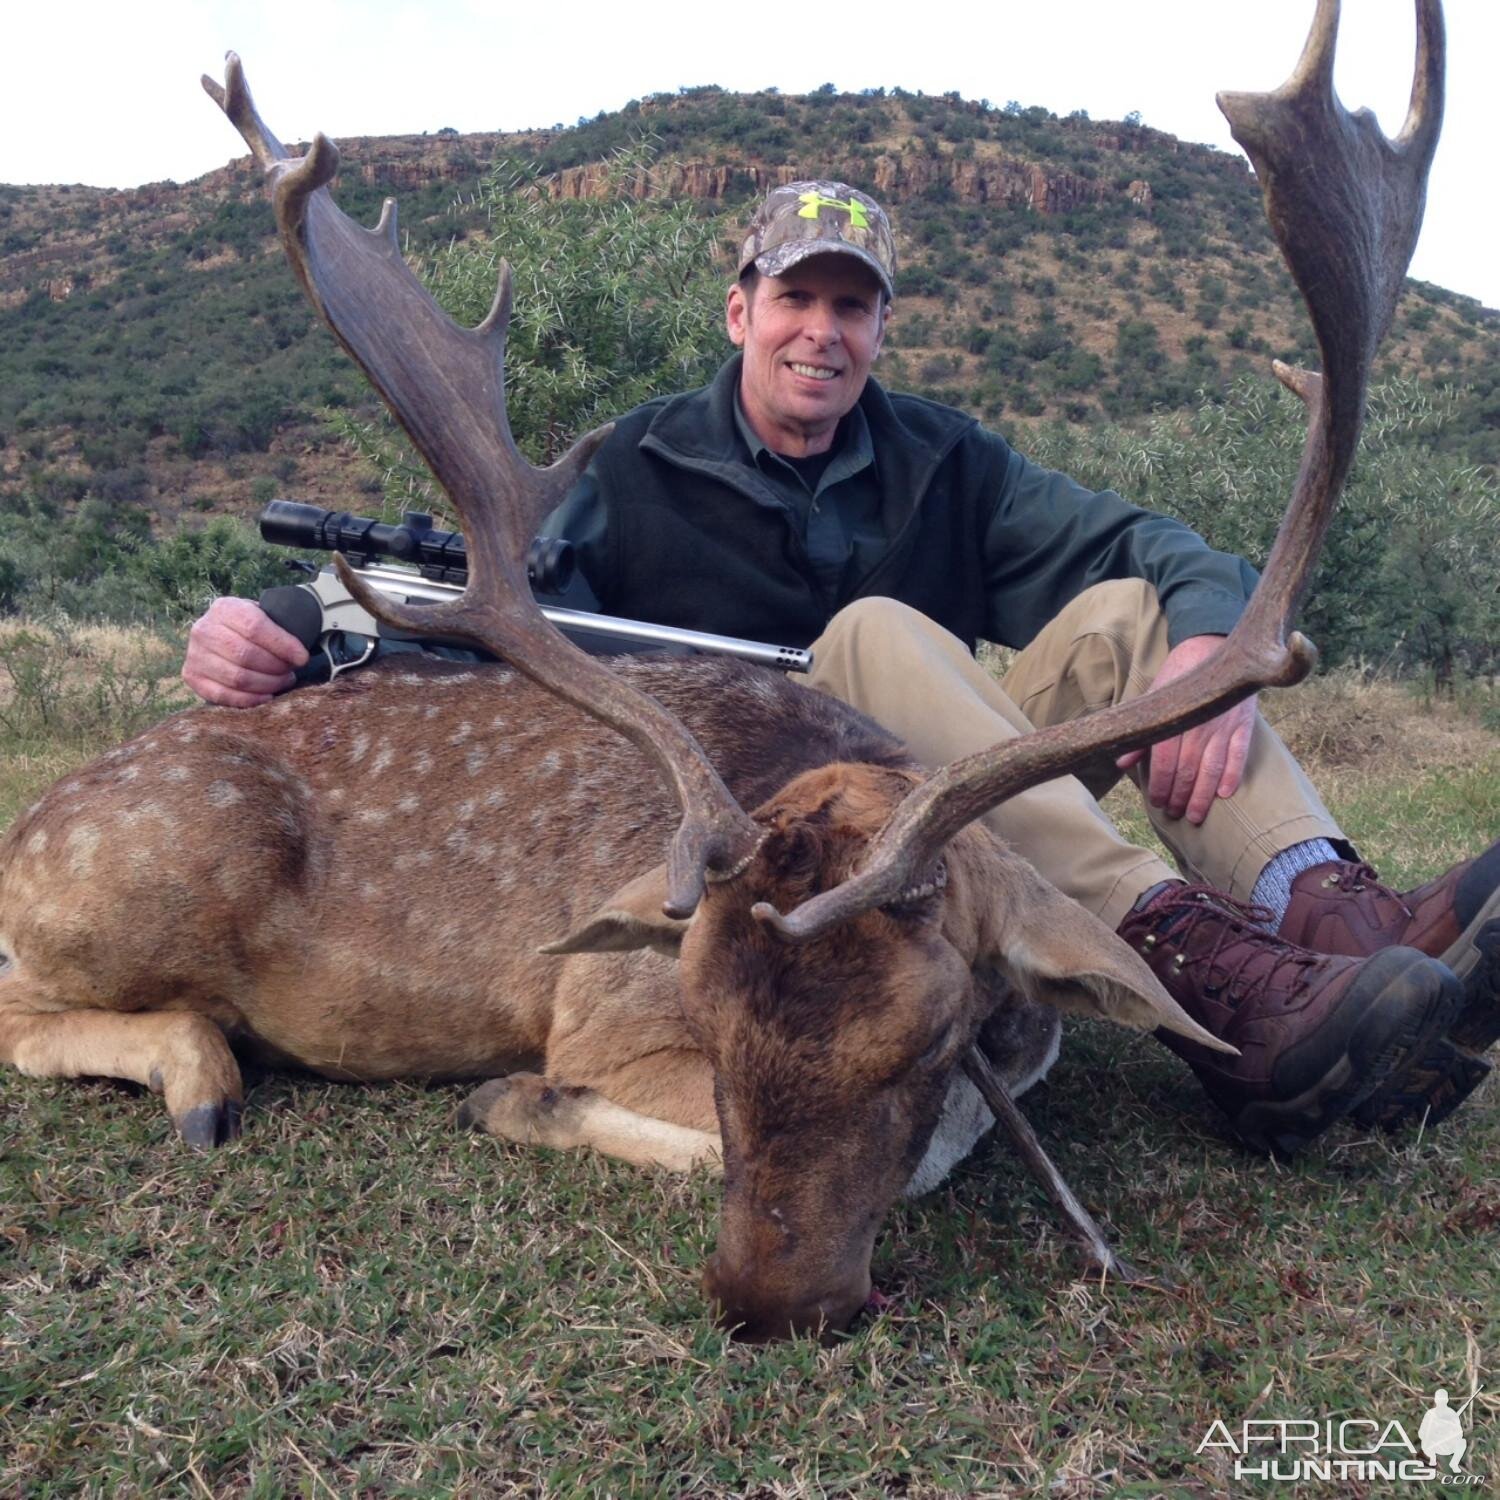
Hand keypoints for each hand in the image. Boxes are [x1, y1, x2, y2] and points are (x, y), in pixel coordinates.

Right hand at [182, 597, 308, 706]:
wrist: (224, 634)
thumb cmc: (253, 629)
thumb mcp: (264, 616)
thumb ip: (279, 626)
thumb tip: (299, 653)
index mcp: (224, 608)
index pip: (255, 627)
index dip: (282, 645)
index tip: (302, 658)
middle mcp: (204, 629)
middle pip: (246, 654)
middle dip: (276, 667)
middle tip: (290, 672)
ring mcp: (194, 654)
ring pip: (237, 677)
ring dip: (267, 684)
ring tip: (282, 681)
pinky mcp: (191, 676)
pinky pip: (223, 695)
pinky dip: (250, 699)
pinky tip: (267, 696)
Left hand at [1115, 634, 1255, 824]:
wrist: (1211, 647)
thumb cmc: (1176, 680)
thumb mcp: (1154, 700)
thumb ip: (1140, 732)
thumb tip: (1120, 762)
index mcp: (1174, 719)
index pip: (1165, 760)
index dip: (1161, 784)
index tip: (1157, 803)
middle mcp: (1200, 724)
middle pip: (1189, 769)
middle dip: (1180, 796)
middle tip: (1174, 814)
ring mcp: (1224, 724)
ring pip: (1213, 767)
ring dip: (1203, 795)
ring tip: (1196, 815)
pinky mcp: (1244, 724)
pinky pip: (1240, 753)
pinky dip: (1233, 774)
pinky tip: (1225, 794)